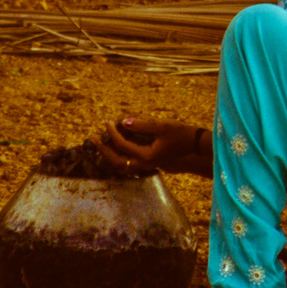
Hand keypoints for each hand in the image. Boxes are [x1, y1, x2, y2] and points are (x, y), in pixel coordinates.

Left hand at [95, 117, 210, 176]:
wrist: (194, 144)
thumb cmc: (180, 133)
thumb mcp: (162, 126)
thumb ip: (142, 124)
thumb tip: (123, 121)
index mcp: (147, 156)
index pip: (122, 145)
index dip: (112, 132)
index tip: (107, 121)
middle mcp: (144, 164)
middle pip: (117, 161)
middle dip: (103, 149)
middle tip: (92, 139)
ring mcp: (146, 166)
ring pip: (121, 165)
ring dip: (109, 155)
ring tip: (100, 144)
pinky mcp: (148, 163)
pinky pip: (127, 164)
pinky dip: (118, 157)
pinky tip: (114, 148)